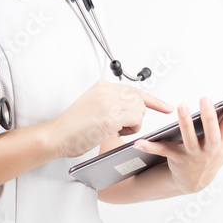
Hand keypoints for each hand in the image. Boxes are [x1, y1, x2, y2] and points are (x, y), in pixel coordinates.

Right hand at [47, 81, 172, 158]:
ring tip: (113, 129)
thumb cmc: (73, 127)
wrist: (56, 135)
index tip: (166, 107)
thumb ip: (111, 103)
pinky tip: (114, 132)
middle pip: (140, 100)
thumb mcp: (93, 106)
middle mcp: (107, 90)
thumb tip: (132, 110)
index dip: (153, 100)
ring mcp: (109, 102)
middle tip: (123, 126)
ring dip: (132, 124)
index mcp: (103, 86)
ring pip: (140, 110)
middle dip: (137, 116)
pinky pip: (136, 121)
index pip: (135, 90)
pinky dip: (130, 130)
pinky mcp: (110, 116)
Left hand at [134, 96, 222, 193]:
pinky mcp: (175, 157)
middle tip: (206, 99)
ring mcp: (192, 154)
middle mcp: (209, 149)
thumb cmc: (216, 154)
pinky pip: (162, 151)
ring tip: (182, 106)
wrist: (195, 181)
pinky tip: (139, 142)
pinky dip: (150, 147)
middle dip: (209, 117)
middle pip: (211, 133)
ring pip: (188, 138)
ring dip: (184, 123)